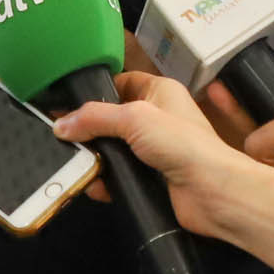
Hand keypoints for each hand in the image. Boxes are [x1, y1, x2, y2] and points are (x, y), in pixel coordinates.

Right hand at [50, 71, 261, 235]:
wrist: (212, 192)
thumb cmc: (182, 144)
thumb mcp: (134, 118)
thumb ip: (94, 118)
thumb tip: (60, 125)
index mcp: (160, 91)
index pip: (121, 82)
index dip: (96, 91)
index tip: (67, 103)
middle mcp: (158, 117)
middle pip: (112, 119)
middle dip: (90, 130)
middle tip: (65, 139)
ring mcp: (155, 149)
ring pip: (113, 149)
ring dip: (95, 158)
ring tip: (76, 165)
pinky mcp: (151, 177)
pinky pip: (120, 175)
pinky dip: (106, 181)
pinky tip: (93, 186)